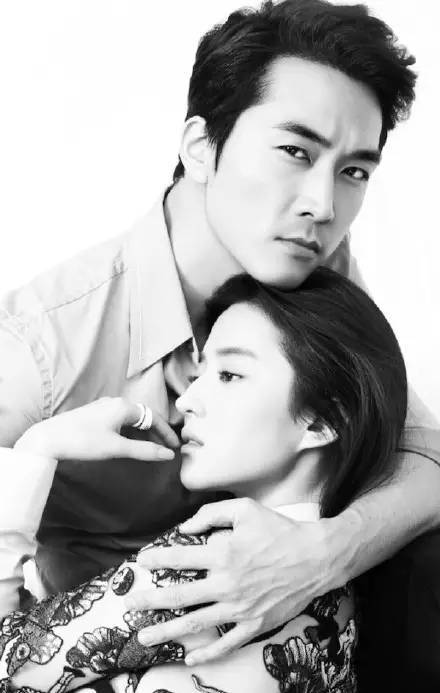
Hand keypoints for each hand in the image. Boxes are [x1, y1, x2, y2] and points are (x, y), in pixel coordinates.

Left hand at [14, 397, 179, 461]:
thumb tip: (168, 455)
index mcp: (124, 406)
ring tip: (152, 447)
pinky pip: (120, 421)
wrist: (48, 439)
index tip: (176, 447)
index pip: (154, 417)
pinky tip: (129, 442)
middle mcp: (115, 403)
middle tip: (166, 449)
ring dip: (144, 432)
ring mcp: (103, 408)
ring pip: (131, 419)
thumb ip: (144, 451)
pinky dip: (131, 431)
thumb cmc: (83, 442)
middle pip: (143, 416)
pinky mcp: (94, 415)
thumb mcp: (116, 448)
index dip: (167, 433)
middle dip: (157, 432)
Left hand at [130, 498, 345, 664]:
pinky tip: (191, 658)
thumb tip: (186, 526)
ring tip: (144, 636)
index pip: (180, 557)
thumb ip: (212, 513)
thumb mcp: (245, 509)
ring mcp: (240, 608)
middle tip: (130, 604)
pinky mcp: (255, 624)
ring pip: (196, 623)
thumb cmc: (279, 530)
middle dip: (150, 601)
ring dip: (167, 631)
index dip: (157, 558)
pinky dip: (208, 653)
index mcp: (223, 553)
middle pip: (180, 595)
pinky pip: (226, 643)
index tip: (141, 561)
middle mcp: (227, 583)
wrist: (316, 558)